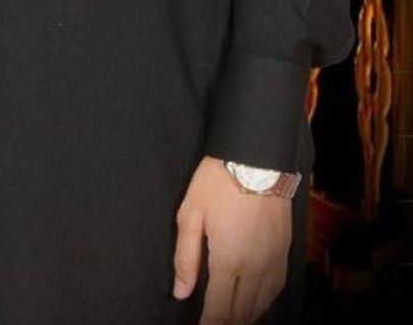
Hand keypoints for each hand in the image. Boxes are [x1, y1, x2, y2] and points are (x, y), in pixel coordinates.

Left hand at [172, 155, 290, 322]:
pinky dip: (264, 302)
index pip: (220, 310)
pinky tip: (256, 301)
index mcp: (229, 261)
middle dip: (226, 322)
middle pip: (242, 312)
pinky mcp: (284, 251)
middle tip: (212, 323)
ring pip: (262, 305)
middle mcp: (255, 268)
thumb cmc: (219, 181)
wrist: (257, 158)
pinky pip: (276, 289)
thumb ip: (186, 257)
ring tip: (230, 318)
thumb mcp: (191, 213)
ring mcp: (273, 261)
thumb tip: (181, 292)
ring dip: (246, 316)